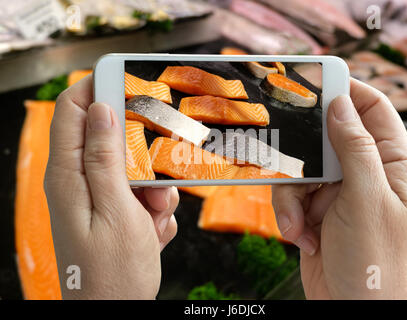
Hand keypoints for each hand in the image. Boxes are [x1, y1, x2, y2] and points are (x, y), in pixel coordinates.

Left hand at [44, 76, 178, 298]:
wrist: (116, 311)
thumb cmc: (113, 270)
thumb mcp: (116, 209)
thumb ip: (104, 158)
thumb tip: (99, 109)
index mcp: (69, 175)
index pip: (72, 112)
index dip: (96, 89)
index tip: (128, 81)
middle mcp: (79, 182)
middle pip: (109, 139)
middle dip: (140, 152)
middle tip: (156, 173)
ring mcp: (98, 198)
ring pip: (133, 168)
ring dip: (153, 188)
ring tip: (155, 215)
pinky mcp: (114, 212)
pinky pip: (140, 193)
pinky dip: (153, 208)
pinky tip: (153, 230)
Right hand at [272, 78, 406, 298]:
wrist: (350, 306)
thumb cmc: (374, 260)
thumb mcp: (366, 198)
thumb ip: (354, 148)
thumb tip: (341, 104)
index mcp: (392, 164)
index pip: (372, 110)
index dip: (347, 92)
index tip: (317, 81)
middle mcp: (364, 172)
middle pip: (326, 137)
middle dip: (306, 153)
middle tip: (293, 159)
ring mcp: (337, 190)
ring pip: (300, 167)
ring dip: (292, 197)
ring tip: (300, 224)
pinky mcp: (314, 208)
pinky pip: (290, 193)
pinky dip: (288, 215)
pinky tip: (301, 237)